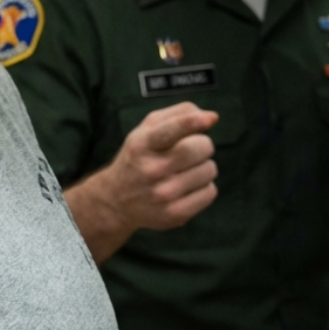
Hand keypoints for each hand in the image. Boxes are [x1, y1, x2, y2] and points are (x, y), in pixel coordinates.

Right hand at [104, 103, 217, 231]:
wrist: (116, 200)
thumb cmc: (139, 157)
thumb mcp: (147, 130)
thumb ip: (178, 115)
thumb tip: (212, 117)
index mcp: (142, 144)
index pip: (171, 130)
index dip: (192, 122)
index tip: (209, 119)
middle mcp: (151, 170)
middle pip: (200, 148)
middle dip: (203, 145)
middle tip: (192, 150)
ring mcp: (163, 194)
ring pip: (209, 170)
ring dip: (203, 167)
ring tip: (185, 171)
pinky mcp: (175, 214)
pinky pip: (210, 193)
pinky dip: (204, 187)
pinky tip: (187, 187)